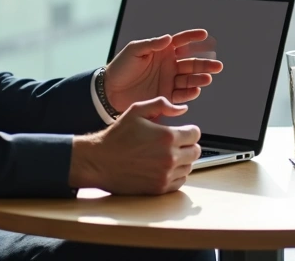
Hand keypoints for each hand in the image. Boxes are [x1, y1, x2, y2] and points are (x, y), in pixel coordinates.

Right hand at [69, 97, 201, 193]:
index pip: (196, 134)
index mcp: (167, 137)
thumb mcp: (136, 111)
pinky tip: (164, 168)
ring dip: (182, 160)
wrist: (99, 162)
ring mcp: (165, 175)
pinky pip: (180, 181)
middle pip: (196, 151)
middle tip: (176, 144)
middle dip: (188, 145)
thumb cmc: (116, 136)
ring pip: (189, 167)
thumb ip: (161, 105)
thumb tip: (182, 109)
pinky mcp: (159, 188)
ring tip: (167, 155)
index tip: (182, 132)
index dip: (189, 130)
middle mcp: (170, 157)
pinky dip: (176, 175)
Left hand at [105, 30, 222, 111]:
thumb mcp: (134, 50)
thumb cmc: (120, 67)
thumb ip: (152, 44)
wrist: (110, 91)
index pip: (181, 42)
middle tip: (217, 66)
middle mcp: (169, 65)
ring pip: (189, 79)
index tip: (204, 35)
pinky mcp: (166, 95)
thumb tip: (168, 38)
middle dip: (205, 64)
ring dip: (200, 79)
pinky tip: (195, 90)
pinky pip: (181, 94)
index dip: (193, 37)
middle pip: (191, 63)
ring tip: (207, 78)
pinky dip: (189, 92)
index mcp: (162, 51)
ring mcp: (168, 80)